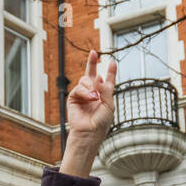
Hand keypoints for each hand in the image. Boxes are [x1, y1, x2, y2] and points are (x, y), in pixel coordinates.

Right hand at [60, 50, 116, 176]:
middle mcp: (93, 94)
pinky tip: (90, 97)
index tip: (112, 63)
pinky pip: (78, 88)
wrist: (89, 134)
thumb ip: (105, 89)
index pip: (107, 82)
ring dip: (91, 86)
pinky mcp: (73, 99)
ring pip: (85, 80)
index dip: (110, 72)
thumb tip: (97, 76)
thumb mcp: (108, 105)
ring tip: (94, 96)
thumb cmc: (100, 123)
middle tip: (93, 52)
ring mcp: (82, 96)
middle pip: (91, 74)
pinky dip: (85, 92)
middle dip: (92, 63)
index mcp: (104, 96)